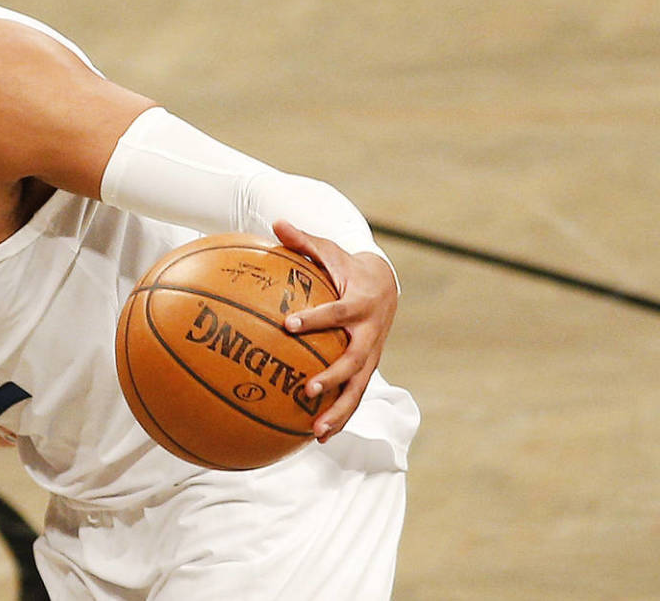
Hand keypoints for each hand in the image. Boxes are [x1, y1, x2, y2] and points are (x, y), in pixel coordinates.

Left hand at [275, 220, 398, 440]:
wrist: (384, 284)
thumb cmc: (345, 266)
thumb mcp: (327, 250)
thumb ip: (302, 240)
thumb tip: (275, 222)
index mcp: (358, 304)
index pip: (336, 312)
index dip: (314, 319)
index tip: (287, 324)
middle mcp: (368, 334)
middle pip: (354, 360)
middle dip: (332, 377)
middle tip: (307, 389)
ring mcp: (371, 355)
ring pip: (358, 388)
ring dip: (339, 411)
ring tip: (315, 431)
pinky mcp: (367, 369)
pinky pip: (354, 396)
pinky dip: (339, 416)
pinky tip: (315, 437)